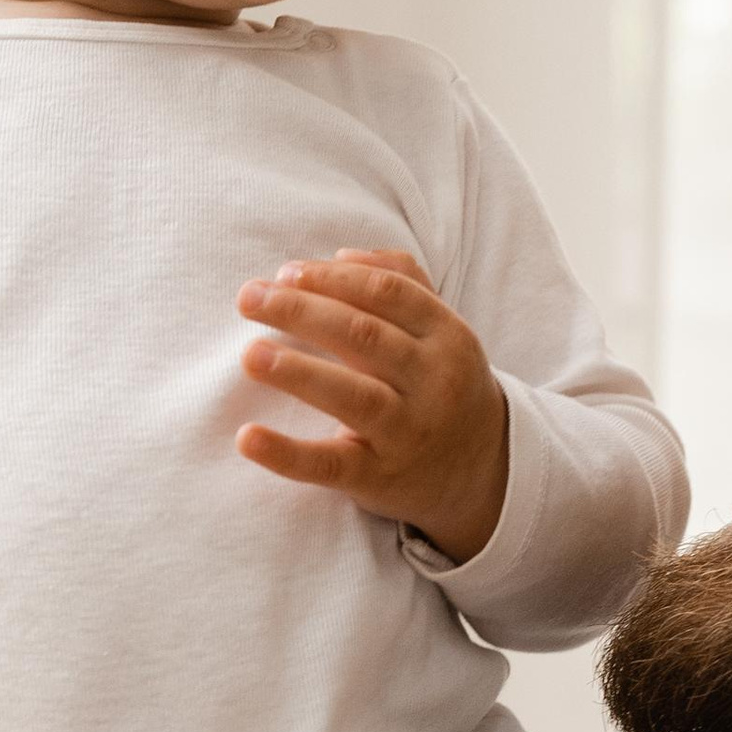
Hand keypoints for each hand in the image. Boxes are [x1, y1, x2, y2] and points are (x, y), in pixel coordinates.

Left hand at [234, 250, 509, 560]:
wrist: (483, 471)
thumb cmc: (443, 386)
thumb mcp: (442, 332)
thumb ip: (402, 282)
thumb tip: (342, 254)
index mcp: (447, 336)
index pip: (387, 293)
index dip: (333, 278)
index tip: (285, 273)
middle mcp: (433, 383)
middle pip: (364, 336)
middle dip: (301, 311)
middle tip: (249, 297)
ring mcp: (407, 432)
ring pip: (352, 396)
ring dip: (297, 372)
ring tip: (250, 355)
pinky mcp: (378, 477)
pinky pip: (330, 464)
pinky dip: (286, 454)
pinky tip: (247, 437)